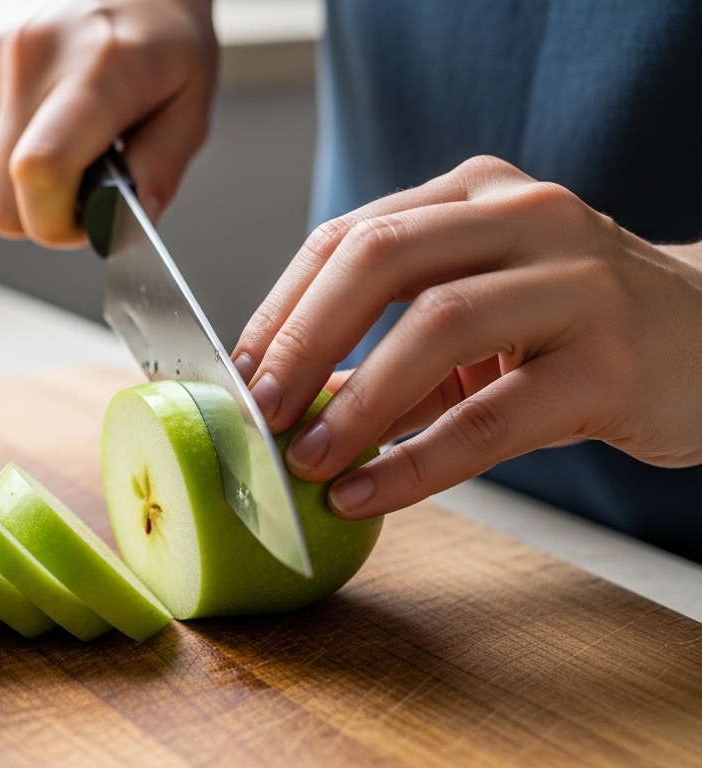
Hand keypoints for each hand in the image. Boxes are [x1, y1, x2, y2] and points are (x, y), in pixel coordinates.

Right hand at [0, 0, 217, 246]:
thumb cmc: (159, 28)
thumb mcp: (192, 97)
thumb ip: (161, 169)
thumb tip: (121, 228)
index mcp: (96, 69)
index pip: (40, 171)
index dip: (58, 223)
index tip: (88, 219)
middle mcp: (28, 57)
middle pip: (2, 201)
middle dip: (45, 213)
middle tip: (87, 182)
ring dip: (26, 179)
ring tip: (67, 129)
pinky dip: (5, 148)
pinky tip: (40, 111)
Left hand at [231, 155, 701, 518]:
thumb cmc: (576, 329)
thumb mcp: (477, 314)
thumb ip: (385, 347)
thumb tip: (284, 401)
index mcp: (475, 196)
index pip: (349, 235)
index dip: (282, 306)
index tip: (236, 370)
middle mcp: (526, 218)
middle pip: (380, 259)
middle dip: (302, 340)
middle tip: (258, 410)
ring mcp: (577, 284)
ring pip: (436, 327)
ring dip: (355, 404)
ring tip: (304, 461)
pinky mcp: (612, 364)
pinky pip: (492, 418)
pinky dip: (416, 462)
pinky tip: (367, 494)